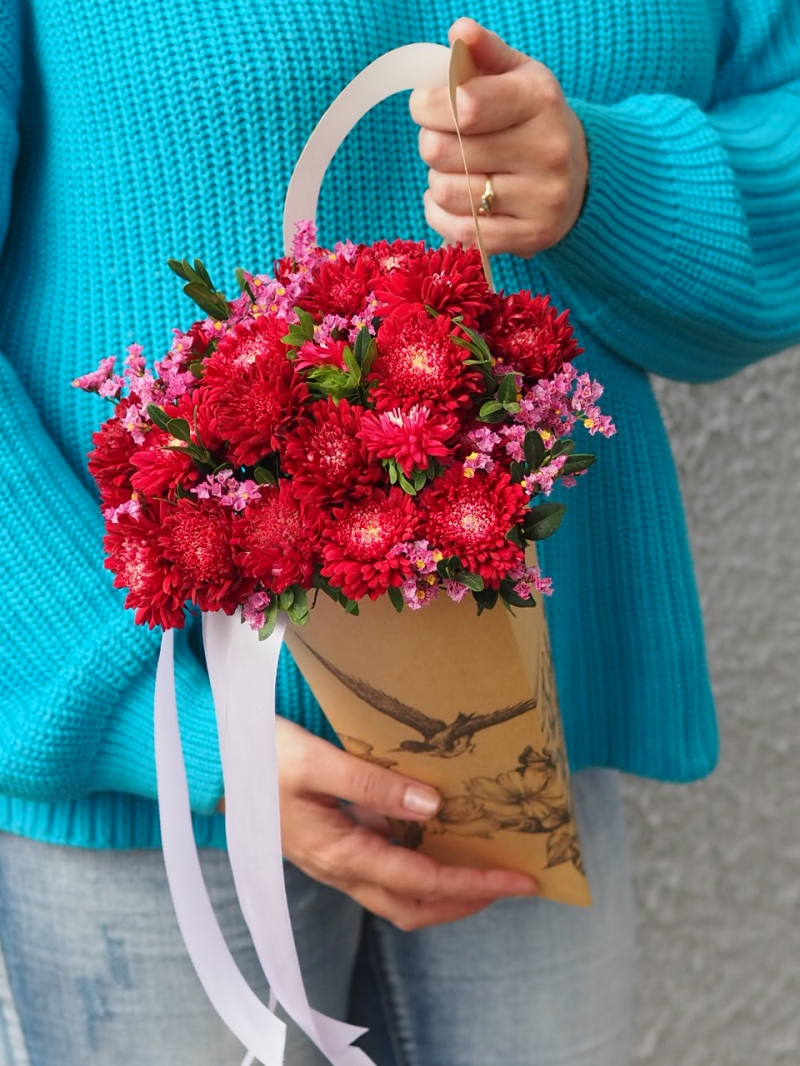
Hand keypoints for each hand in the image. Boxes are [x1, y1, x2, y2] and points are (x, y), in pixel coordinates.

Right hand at [271, 717, 537, 930]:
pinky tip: (439, 840)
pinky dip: (423, 870)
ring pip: (402, 898)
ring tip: (485, 866)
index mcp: (339, 853)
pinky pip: (388, 874)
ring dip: (447, 892)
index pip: (421, 883)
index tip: (519, 877)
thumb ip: (372, 783)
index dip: (474, 884)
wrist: (214, 762)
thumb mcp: (315, 760)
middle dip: (469, 901)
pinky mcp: (335, 848)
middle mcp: (341, 869)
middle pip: (416, 908)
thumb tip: (432, 805)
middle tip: (514, 879)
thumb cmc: (260, 757)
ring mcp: (337, 863)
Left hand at [410, 18, 588, 257]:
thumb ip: (485, 53)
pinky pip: (459, 231)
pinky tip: (451, 201)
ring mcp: (541, 199)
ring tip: (454, 170)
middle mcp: (547, 150)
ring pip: (447, 192)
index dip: (428, 105)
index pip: (463, 105)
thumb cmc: (532, 120)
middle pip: (444, 150)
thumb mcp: (517, 76)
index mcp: (540, 101)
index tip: (423, 105)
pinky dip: (441, 215)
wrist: (581, 175)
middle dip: (430, 142)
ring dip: (436, 181)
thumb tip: (459, 33)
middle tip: (443, 139)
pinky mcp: (531, 237)